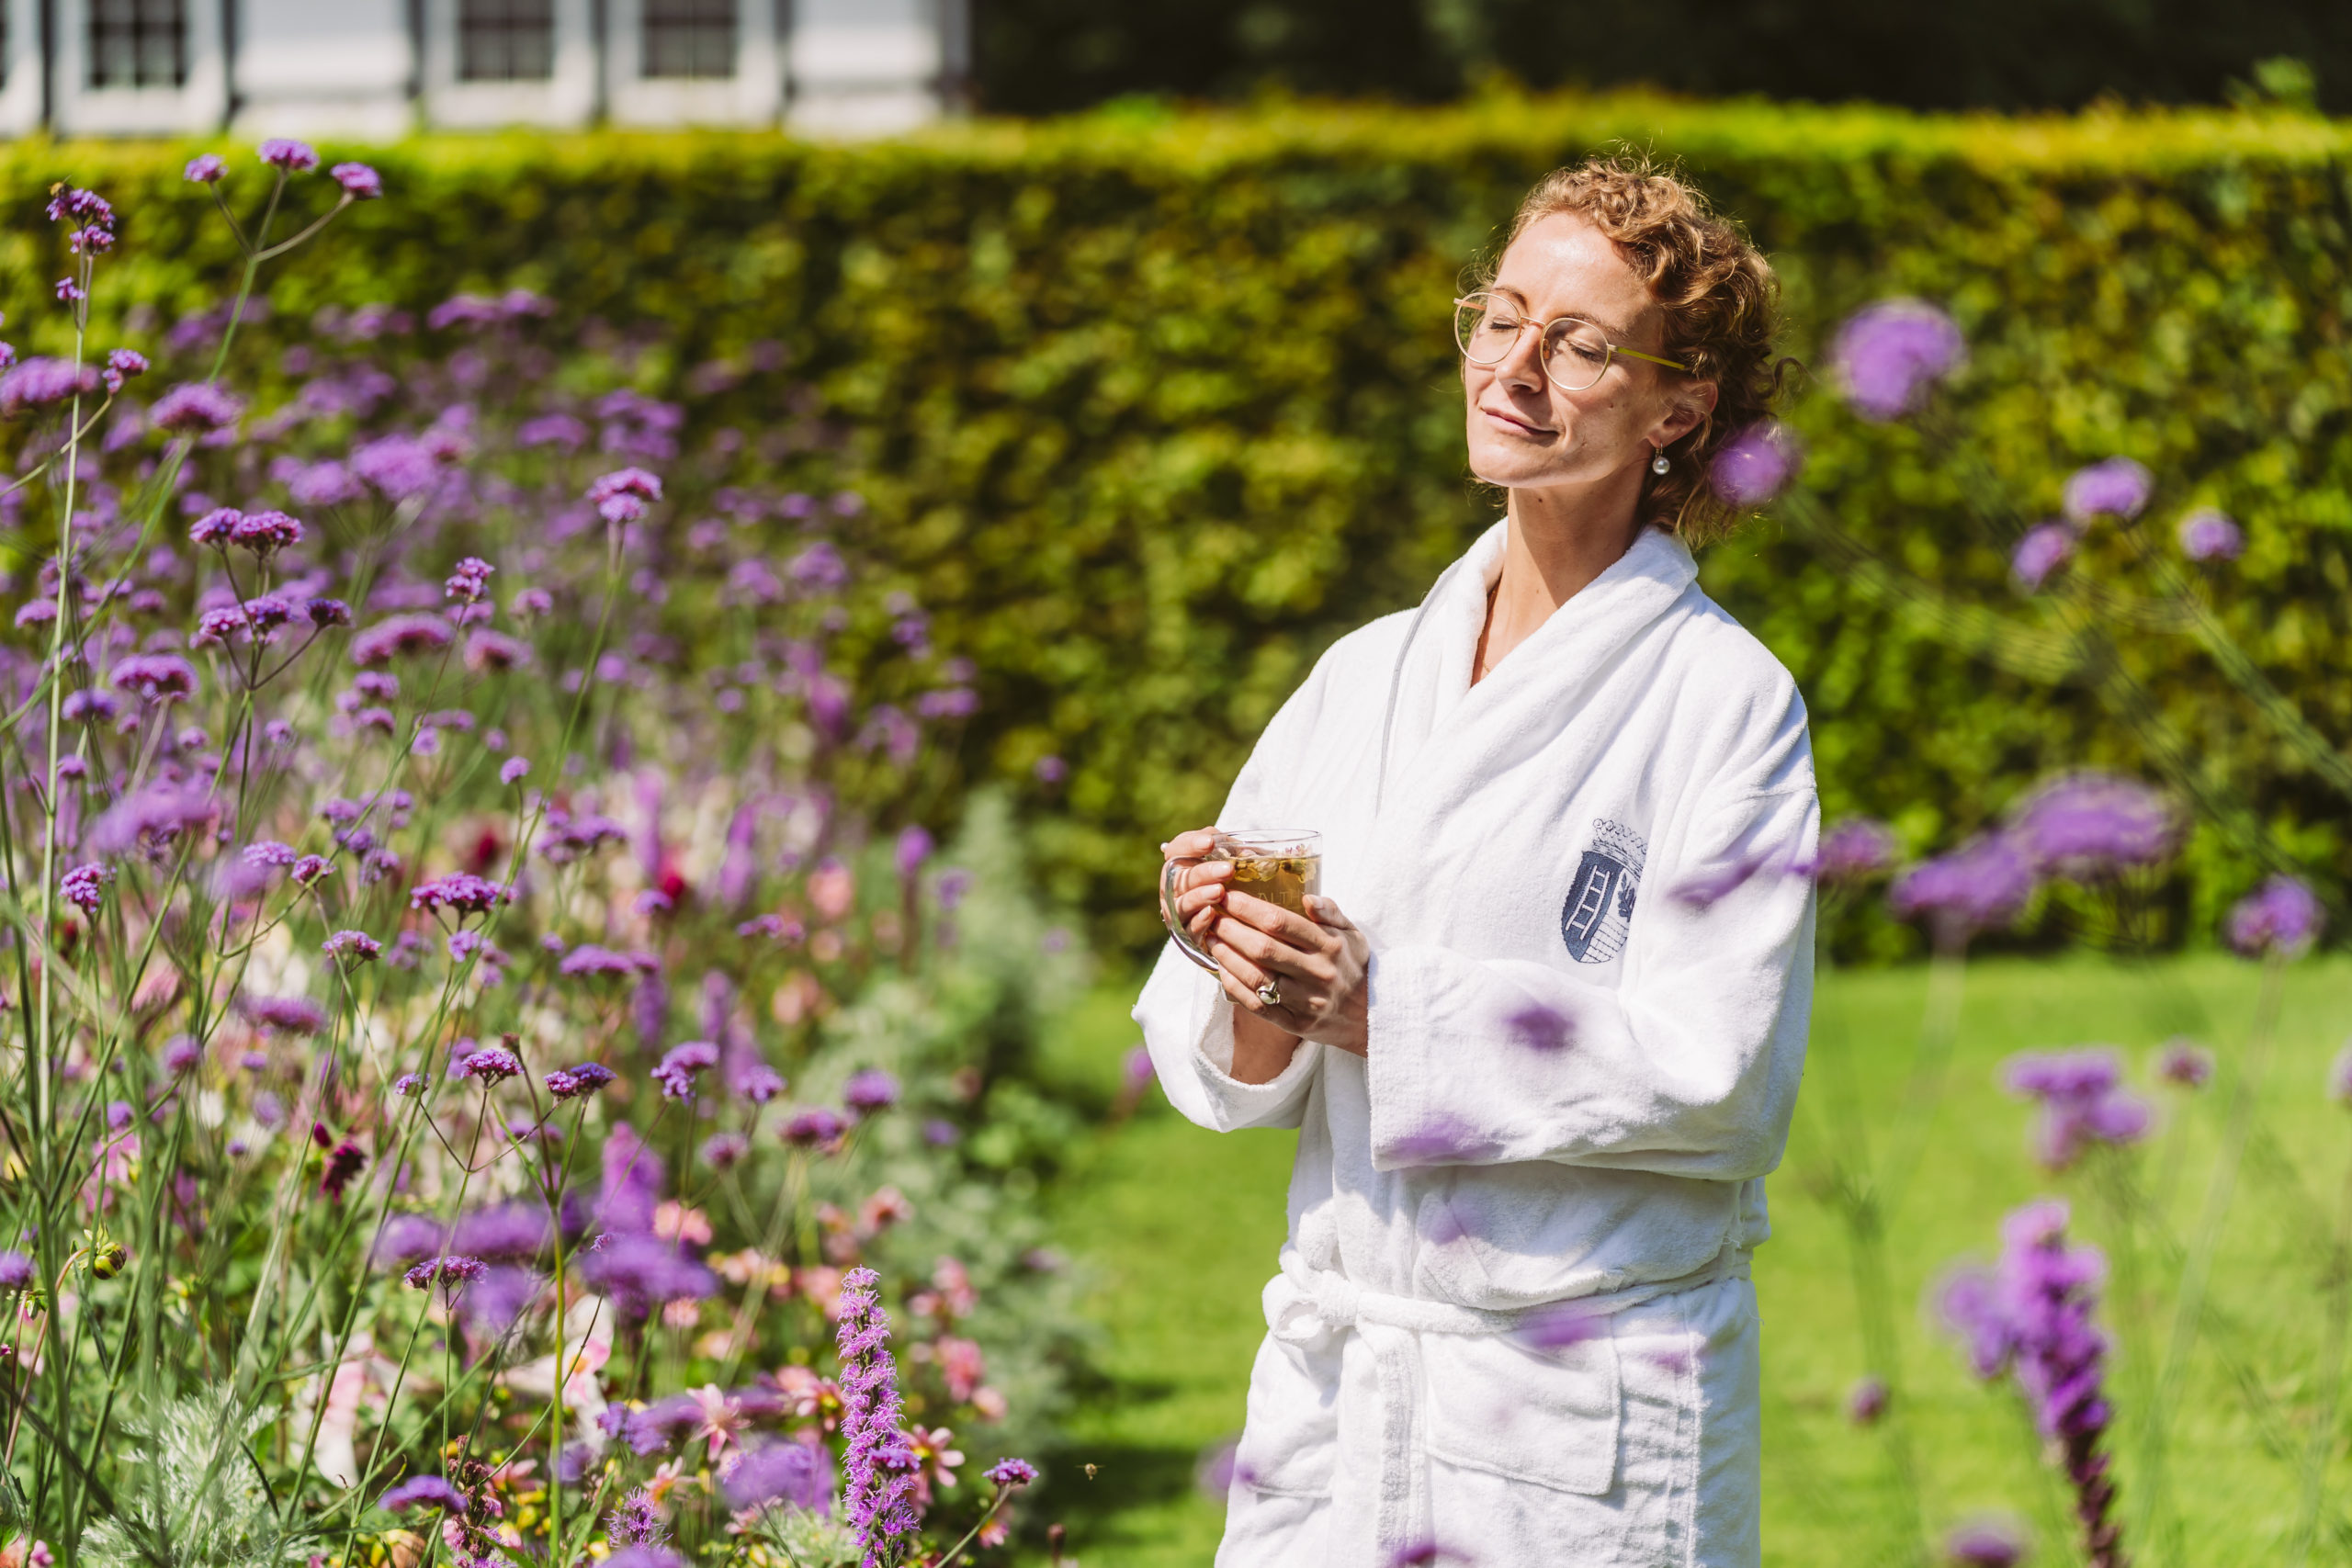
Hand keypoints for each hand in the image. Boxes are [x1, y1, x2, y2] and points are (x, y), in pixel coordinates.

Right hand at [1159, 828, 1233, 950]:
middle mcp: (1174, 890)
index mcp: (1181, 867)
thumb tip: (1248, 854)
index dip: (1190, 844)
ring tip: (1219, 892)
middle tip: (1227, 870)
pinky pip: (1189, 928)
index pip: (1176, 850)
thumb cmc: (1229, 888)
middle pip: (1180, 877)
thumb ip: (1232, 855)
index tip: (1210, 843)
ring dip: (1200, 896)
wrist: (1233, 927)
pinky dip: (1199, 920)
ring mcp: (1179, 913)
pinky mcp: (1187, 936)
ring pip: (1182, 903)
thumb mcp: (1230, 867)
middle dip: (1203, 872)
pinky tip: (1211, 914)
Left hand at [1207, 891, 1369, 1058]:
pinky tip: (1222, 972)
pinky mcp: (1296, 1024)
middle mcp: (1318, 973)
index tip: (1228, 897)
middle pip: (1264, 949)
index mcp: (1330, 946)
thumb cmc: (1354, 966)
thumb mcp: (1352, 934)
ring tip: (1212, 941)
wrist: (1373, 1017)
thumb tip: (1306, 896)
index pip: (1282, 923)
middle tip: (1212, 917)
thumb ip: (1330, 911)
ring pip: (1258, 978)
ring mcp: (1306, 1002)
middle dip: (1232, 930)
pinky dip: (1236, 988)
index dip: (1249, 909)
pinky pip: (1259, 1006)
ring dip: (1229, 958)